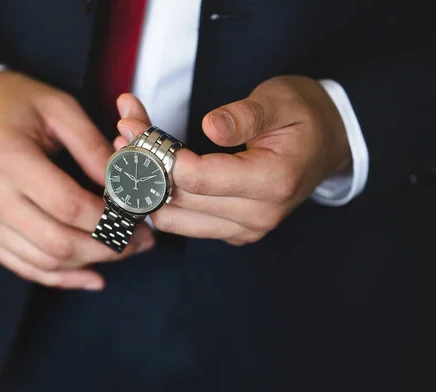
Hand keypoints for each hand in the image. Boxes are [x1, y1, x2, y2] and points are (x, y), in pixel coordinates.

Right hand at [0, 71, 154, 289]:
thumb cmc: (12, 101)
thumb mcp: (59, 107)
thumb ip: (93, 147)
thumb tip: (124, 188)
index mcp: (8, 159)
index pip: (70, 207)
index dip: (111, 219)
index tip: (140, 218)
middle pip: (58, 243)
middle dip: (108, 247)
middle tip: (141, 240)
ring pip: (43, 262)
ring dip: (89, 263)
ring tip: (124, 252)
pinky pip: (22, 266)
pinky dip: (60, 277)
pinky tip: (92, 276)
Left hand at [113, 76, 350, 244]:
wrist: (326, 143)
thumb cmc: (302, 117)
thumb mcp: (278, 102)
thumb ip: (244, 116)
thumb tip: (211, 126)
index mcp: (272, 183)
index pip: (198, 178)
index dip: (159, 154)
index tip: (134, 126)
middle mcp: (257, 216)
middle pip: (179, 200)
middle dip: (143, 165)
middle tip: (123, 130)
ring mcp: (243, 230)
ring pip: (172, 219)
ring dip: (144, 186)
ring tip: (129, 148)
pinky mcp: (231, 231)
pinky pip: (182, 222)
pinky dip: (158, 198)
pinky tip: (147, 169)